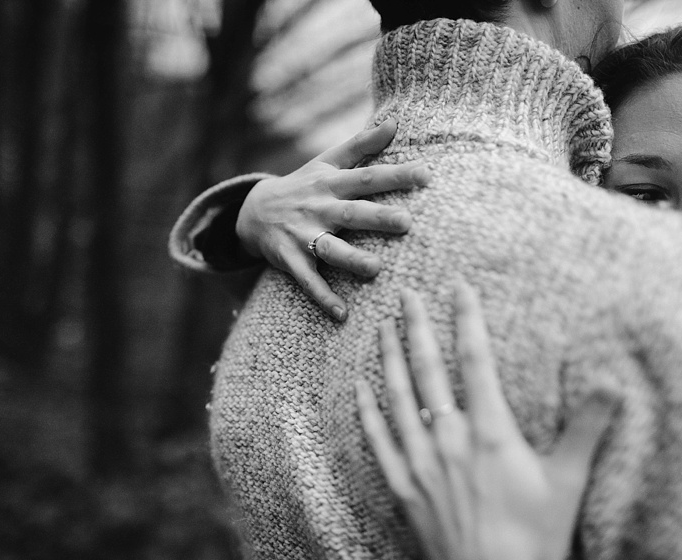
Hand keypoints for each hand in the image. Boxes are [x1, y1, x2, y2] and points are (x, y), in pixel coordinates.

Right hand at [236, 121, 429, 322]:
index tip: (426, 175)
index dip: (396, 175)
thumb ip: (361, 145)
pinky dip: (323, 297)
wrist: (255, 210)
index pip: (368, 177)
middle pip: (352, 212)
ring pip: (330, 248)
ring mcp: (304, 235)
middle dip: (378, 217)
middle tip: (407, 222)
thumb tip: (394, 122)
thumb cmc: (304, 185)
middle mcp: (319, 207)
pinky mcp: (290, 260)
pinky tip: (342, 314)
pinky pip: (308, 282)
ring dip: (351, 259)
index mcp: (332, 183)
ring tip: (375, 269)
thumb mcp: (327, 161)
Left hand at [356, 281, 615, 559]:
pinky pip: (380, 443)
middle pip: (428, 370)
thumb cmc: (535, 542)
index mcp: (491, 432)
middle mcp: (450, 442)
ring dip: (390, 359)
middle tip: (408, 294)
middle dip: (418, 327)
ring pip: (399, 399)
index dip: (467, 318)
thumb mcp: (568, 482)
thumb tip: (613, 383)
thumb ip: (588, 428)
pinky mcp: (405, 493)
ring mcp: (422, 467)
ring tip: (385, 327)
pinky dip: (370, 412)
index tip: (460, 286)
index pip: (475, 359)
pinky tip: (363, 388)